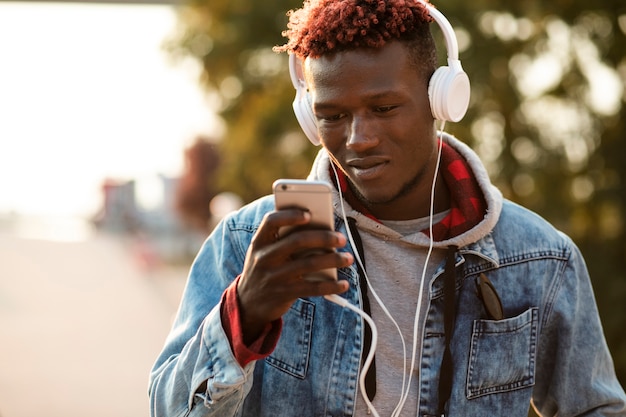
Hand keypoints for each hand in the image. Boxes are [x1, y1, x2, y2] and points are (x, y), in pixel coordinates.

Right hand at [236, 208, 352, 343]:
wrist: (248, 304)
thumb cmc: (265, 269)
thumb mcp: (264, 252)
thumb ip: (284, 239)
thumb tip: (321, 228)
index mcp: (259, 241)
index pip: (271, 221)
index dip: (290, 216)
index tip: (310, 214)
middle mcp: (264, 257)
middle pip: (297, 241)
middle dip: (323, 237)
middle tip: (341, 238)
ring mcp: (274, 277)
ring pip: (309, 264)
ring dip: (333, 260)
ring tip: (348, 258)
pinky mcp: (284, 294)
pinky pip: (312, 288)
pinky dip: (331, 286)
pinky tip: (343, 284)